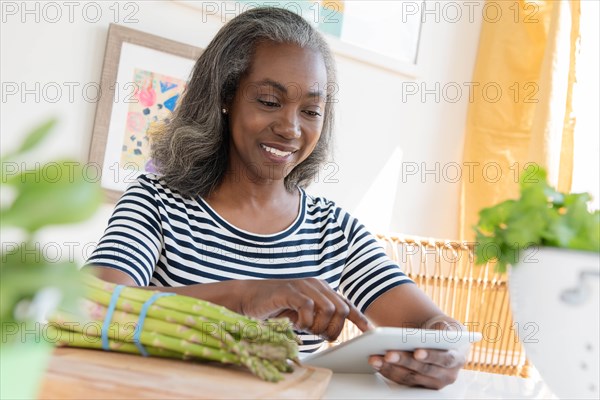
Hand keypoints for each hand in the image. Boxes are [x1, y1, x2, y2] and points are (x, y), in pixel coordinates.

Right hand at [239, 278, 372, 339]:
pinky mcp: (290, 290)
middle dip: (333, 328)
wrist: (250, 297)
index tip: (368, 330)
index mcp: (322, 289)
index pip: (345, 304)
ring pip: (328, 309)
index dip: (358, 317)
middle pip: (340, 309)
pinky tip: (295, 323)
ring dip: (318, 325)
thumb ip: (317, 318)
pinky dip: (305, 320)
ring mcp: (303, 285)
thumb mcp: (302, 314)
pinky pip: (308, 307)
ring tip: (305, 328)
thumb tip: (332, 333)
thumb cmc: (277, 307)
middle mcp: (316, 285)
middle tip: (319, 336)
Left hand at [368, 317, 466, 389]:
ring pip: (410, 377)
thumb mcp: (449, 327)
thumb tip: (440, 330)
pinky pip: (402, 380)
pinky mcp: (419, 385)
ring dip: (391, 368)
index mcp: (456, 359)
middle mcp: (446, 375)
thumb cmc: (444, 334)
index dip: (431, 356)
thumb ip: (445, 328)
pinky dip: (388, 372)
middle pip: (423, 370)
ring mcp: (432, 382)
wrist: (445, 345)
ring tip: (376, 358)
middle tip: (389, 353)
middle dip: (404, 361)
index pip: (444, 359)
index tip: (417, 352)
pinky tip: (377, 363)